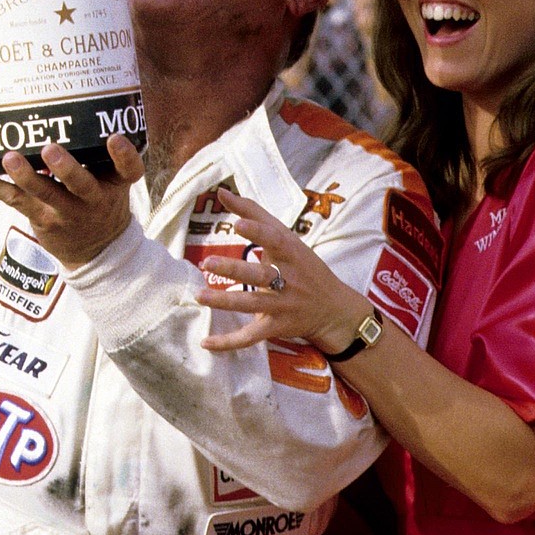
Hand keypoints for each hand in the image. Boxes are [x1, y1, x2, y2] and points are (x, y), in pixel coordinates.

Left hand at [0, 135, 142, 266]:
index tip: (115, 138)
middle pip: (81, 185)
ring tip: (9, 158)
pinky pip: (14, 200)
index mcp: (115, 184)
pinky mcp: (40, 218)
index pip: (128, 170)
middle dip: (66, 168)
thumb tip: (72, 103)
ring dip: (25, 176)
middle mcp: (92, 200)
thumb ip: (100, 151)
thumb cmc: (101, 200)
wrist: (97, 250)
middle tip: (50, 150)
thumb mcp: (112, 180)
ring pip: (44, 194)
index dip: (123, 155)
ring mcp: (65, 212)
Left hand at [194, 189, 369, 352]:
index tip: (238, 223)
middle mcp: (288, 279)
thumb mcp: (288, 238)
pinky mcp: (276, 327)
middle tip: (207, 262)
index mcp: (291, 253)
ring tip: (200, 295)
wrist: (334, 309)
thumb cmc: (304, 266)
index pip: (275, 238)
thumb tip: (223, 192)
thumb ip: (256, 214)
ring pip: (253, 305)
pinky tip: (206, 342)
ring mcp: (282, 305)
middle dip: (235, 269)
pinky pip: (250, 337)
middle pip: (261, 274)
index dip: (257, 231)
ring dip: (225, 301)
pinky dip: (229, 341)